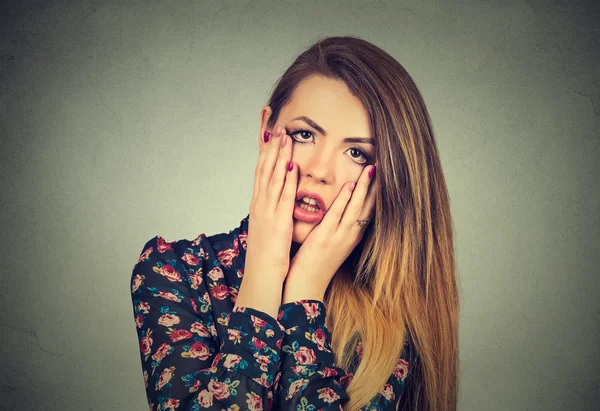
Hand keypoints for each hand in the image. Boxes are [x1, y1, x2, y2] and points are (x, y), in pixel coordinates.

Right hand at [234, 123, 297, 317]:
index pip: (260, 169)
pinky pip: (282, 198)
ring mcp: (266, 212)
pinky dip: (285, 181)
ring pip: (271, 178)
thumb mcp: (269, 226)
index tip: (267, 127)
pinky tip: (290, 166)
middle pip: (263, 167)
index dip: (264, 147)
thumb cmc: (267, 253)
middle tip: (272, 119)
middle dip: (268, 143)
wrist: (261, 277)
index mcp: (259, 203)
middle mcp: (259, 204)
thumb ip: (274, 208)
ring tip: (283, 135)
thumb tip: (279, 195)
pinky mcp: (277, 223)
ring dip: (277, 156)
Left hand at [282, 164, 376, 303]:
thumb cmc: (316, 264)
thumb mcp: (333, 243)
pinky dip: (345, 199)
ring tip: (371, 169)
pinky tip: (349, 185)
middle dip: (376, 186)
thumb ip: (338, 227)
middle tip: (382, 165)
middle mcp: (351, 235)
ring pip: (356, 207)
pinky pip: (337, 214)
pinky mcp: (326, 238)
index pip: (369, 209)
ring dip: (364, 187)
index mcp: (353, 235)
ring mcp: (340, 237)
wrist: (307, 286)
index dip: (376, 192)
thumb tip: (340, 209)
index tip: (381, 175)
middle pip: (368, 206)